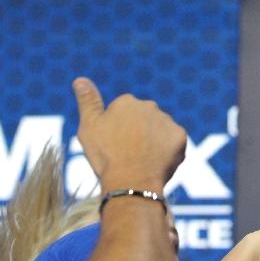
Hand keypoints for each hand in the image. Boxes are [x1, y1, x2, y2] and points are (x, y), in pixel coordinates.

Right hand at [72, 77, 186, 191]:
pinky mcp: (180, 136)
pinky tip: (158, 162)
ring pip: (160, 131)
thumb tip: (80, 79)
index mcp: (126, 101)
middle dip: (139, 133)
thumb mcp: (89, 127)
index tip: (115, 145)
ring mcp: (166, 121)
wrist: (131, 181)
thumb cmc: (106, 156)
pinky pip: (175, 142)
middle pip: (144, 119)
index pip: (124, 113)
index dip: (119, 131)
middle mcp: (149, 106)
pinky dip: (169, 151)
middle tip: (130, 154)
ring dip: (154, 141)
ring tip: (144, 160)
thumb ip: (88, 101)